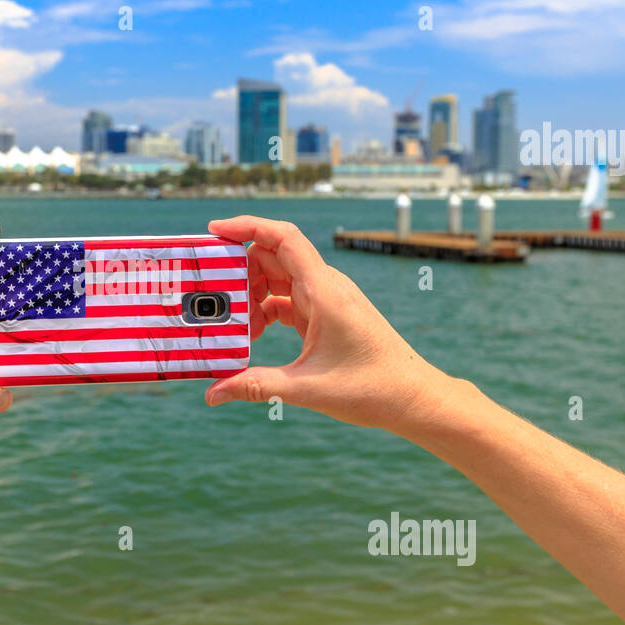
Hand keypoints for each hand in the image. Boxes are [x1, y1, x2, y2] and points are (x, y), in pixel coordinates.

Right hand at [204, 215, 451, 432]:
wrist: (413, 397)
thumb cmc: (372, 388)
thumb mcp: (307, 388)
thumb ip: (256, 386)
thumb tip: (212, 394)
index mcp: (324, 291)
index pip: (282, 237)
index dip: (246, 226)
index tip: (213, 232)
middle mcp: (325, 287)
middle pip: (271, 257)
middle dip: (238, 271)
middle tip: (211, 294)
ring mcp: (326, 299)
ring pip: (277, 279)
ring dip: (251, 295)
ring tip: (231, 324)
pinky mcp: (326, 314)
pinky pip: (286, 300)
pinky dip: (265, 311)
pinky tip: (253, 335)